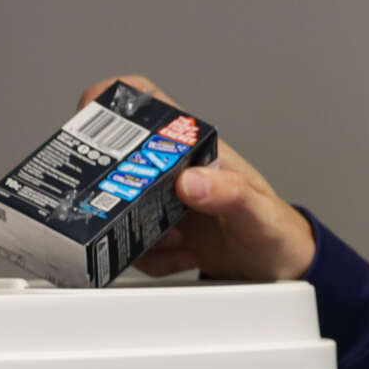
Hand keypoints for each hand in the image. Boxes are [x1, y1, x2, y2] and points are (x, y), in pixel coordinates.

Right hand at [74, 75, 315, 282]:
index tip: (90, 126)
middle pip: (114, 159)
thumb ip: (228, 194)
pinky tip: (181, 257)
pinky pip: (130, 244)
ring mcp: (160, 201)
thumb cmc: (274, 227)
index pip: (144, 102)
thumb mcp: (256, 211)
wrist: (278, 267)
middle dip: (110, 189)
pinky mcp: (156, 234)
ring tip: (174, 242)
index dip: (111, 102)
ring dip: (134, 233)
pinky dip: (149, 259)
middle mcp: (170, 169)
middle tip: (123, 211)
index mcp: (193, 146)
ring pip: (114, 208)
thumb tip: (190, 182)